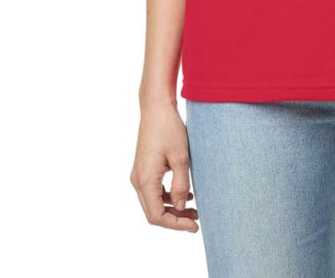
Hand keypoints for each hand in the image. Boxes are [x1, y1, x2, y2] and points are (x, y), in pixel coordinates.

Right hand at [130, 99, 198, 231]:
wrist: (156, 107)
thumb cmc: (169, 129)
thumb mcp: (181, 157)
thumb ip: (181, 185)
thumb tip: (180, 207)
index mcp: (145, 180)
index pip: (156, 216)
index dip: (176, 224)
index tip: (194, 226)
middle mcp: (138, 180)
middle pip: (153, 212)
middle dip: (175, 219)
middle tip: (196, 220)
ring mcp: (139, 174)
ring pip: (153, 203)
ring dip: (172, 208)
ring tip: (194, 209)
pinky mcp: (143, 168)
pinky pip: (153, 191)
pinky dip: (167, 196)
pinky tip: (185, 194)